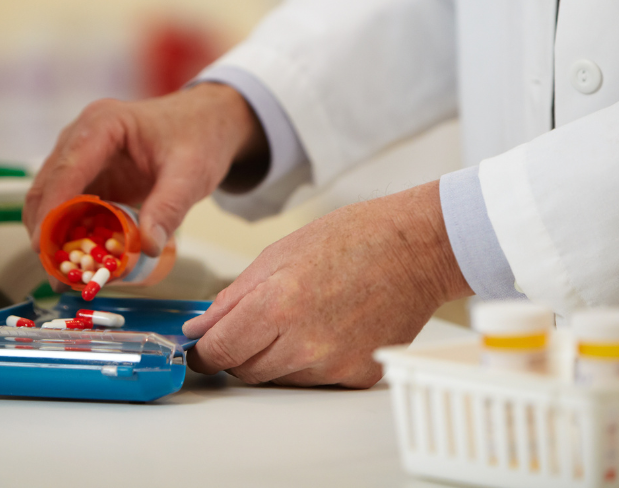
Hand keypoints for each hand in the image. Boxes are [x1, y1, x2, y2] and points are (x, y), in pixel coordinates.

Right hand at [24, 83, 265, 274]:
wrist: (210, 121)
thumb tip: (146, 247)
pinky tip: (79, 261)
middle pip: (48, 186)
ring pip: (52, 199)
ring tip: (63, 275)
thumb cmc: (199, 136)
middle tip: (55, 273)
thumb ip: (168, 208)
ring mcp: (82, 156)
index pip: (66, 170)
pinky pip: (71, 206)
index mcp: (102, 124)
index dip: (52, 211)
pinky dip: (71, 233)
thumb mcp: (191, 173)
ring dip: (54, 236)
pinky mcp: (90, 175)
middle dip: (46, 231)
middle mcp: (82, 137)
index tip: (45, 248)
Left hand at [182, 181, 471, 386]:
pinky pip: (316, 380)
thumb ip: (234, 297)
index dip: (203, 351)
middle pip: (244, 370)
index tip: (201, 346)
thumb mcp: (279, 254)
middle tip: (250, 325)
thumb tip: (203, 327)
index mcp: (278, 304)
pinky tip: (326, 327)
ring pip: (279, 378)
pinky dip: (310, 361)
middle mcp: (304, 343)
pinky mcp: (358, 375)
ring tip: (297, 317)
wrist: (417, 248)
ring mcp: (334, 364)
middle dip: (237, 351)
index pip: (219, 350)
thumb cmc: (354, 238)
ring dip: (273, 357)